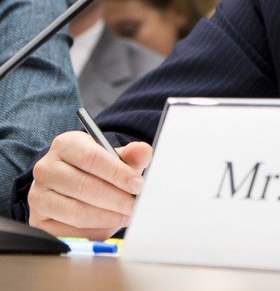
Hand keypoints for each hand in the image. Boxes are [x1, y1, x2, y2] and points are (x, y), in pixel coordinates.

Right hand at [28, 131, 151, 239]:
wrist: (71, 181)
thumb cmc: (95, 167)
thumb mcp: (113, 155)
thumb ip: (131, 154)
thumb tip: (145, 152)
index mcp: (65, 144)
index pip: (92, 158)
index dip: (117, 173)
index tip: (138, 185)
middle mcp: (46, 168)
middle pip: (84, 187)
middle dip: (115, 199)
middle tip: (135, 206)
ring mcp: (38, 196)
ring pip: (76, 212)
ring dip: (107, 217)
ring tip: (127, 216)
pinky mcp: (38, 221)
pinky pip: (69, 231)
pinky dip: (94, 231)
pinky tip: (110, 225)